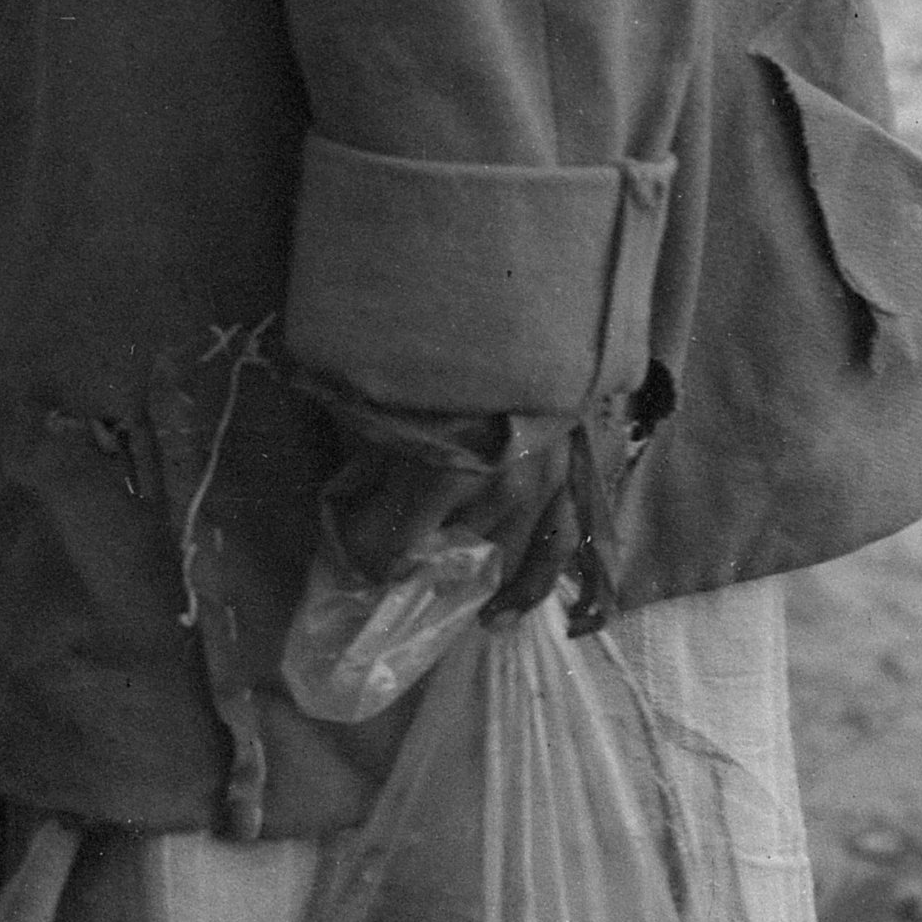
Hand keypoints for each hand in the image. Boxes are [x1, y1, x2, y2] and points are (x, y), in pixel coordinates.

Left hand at [301, 370, 667, 632]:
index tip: (354, 557)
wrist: (519, 305)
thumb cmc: (438, 346)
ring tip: (462, 614)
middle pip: (448, 553)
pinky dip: (533, 589)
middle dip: (417, 564)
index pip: (394, 547)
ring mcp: (541, 489)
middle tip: (395, 571)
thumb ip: (371, 450)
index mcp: (444, 475)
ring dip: (475, 587)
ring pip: (503, 560)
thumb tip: (350, 495)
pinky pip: (557, 550)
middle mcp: (497, 492)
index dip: (368, 556)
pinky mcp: (570, 479)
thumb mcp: (387, 394)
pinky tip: (505, 616)